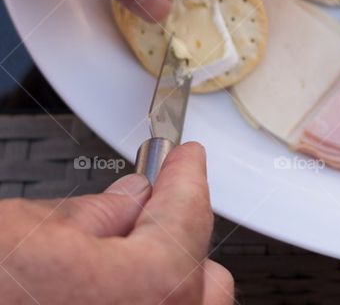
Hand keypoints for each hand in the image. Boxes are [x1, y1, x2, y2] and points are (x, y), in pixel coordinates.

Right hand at [0, 143, 232, 304]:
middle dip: (179, 239)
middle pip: (203, 279)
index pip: (187, 217)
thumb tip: (128, 201)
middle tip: (147, 207)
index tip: (185, 161)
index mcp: (148, 288)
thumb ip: (94, 215)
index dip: (185, 179)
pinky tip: (100, 296)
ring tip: (121, 259)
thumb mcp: (22, 234)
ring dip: (167, 287)